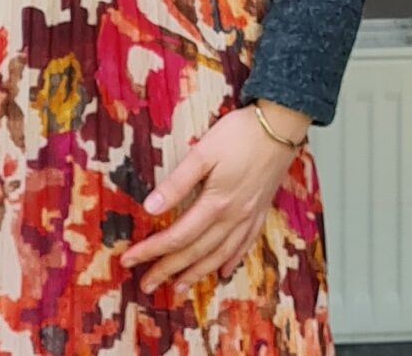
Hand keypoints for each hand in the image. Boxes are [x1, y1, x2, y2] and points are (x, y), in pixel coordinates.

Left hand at [124, 102, 306, 296]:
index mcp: (216, 203)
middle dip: (168, 270)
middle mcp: (233, 217)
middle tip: (146, 284)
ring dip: (197, 274)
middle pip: (195, 252)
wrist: (282, 125)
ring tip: (179, 287)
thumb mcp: (203, 152)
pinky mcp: (260, 210)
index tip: (129, 259)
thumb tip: (150, 207)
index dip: (151, 250)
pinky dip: (232, 261)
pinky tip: (224, 271)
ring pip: (220, 255)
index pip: (177, 236)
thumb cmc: (241, 134)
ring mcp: (249, 217)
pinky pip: (245, 245)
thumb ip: (177, 182)